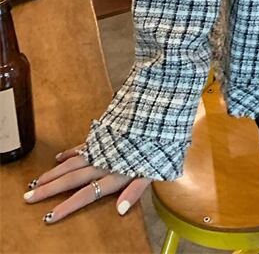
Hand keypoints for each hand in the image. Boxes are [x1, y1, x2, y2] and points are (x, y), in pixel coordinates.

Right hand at [22, 145, 152, 223]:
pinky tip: (60, 157)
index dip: (69, 205)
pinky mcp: (107, 132)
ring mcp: (105, 145)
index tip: (50, 215)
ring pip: (75, 162)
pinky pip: (86, 144)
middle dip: (51, 189)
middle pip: (74, 178)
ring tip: (37, 182)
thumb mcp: (157, 168)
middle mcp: (107, 160)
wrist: (162, 107)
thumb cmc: (164, 141)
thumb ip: (137, 189)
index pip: (88, 194)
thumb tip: (120, 210)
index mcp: (118, 172)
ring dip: (55, 173)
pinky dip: (72, 151)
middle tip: (29, 197)